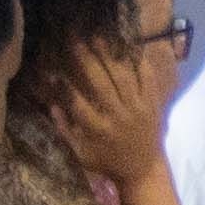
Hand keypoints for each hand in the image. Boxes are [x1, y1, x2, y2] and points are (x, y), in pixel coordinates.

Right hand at [44, 37, 170, 203]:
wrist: (144, 169)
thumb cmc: (107, 161)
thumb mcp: (81, 154)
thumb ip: (65, 131)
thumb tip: (51, 106)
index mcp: (98, 130)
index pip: (78, 104)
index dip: (63, 87)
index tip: (51, 69)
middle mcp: (118, 116)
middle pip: (101, 83)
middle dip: (86, 58)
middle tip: (73, 37)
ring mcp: (138, 108)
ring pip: (123, 77)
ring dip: (110, 55)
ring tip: (98, 35)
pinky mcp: (153, 104)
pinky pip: (148, 80)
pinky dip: (140, 62)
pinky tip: (130, 45)